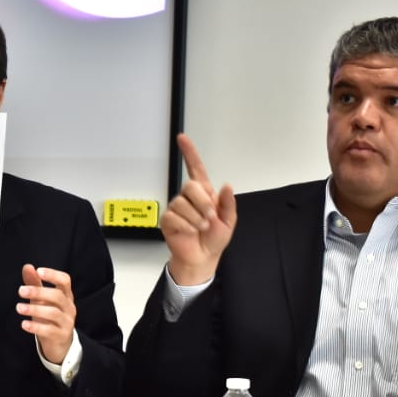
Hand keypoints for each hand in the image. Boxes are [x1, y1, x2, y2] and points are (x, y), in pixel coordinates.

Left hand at [17, 264, 75, 364]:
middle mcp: (69, 307)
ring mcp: (67, 322)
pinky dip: (36, 327)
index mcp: (66, 295)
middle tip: (21, 291)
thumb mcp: (43, 299)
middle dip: (38, 292)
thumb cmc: (50, 317)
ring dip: (34, 309)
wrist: (60, 343)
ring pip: (53, 313)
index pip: (65, 280)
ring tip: (19, 308)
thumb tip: (27, 267)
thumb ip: (35, 283)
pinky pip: (50, 331)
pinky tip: (24, 324)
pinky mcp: (61, 336)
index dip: (53, 274)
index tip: (39, 271)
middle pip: (57, 296)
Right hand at [162, 134, 236, 285]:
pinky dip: (186, 226)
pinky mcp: (168, 220)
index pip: (195, 168)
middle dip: (202, 203)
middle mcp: (189, 198)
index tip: (182, 138)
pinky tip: (189, 231)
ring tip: (201, 228)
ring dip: (196, 218)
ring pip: (182, 203)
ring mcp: (177, 208)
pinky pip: (174, 217)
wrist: (202, 257)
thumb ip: (228, 203)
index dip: (189, 153)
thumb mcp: (228, 221)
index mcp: (204, 194)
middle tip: (209, 217)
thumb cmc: (214, 239)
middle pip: (190, 186)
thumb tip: (227, 185)